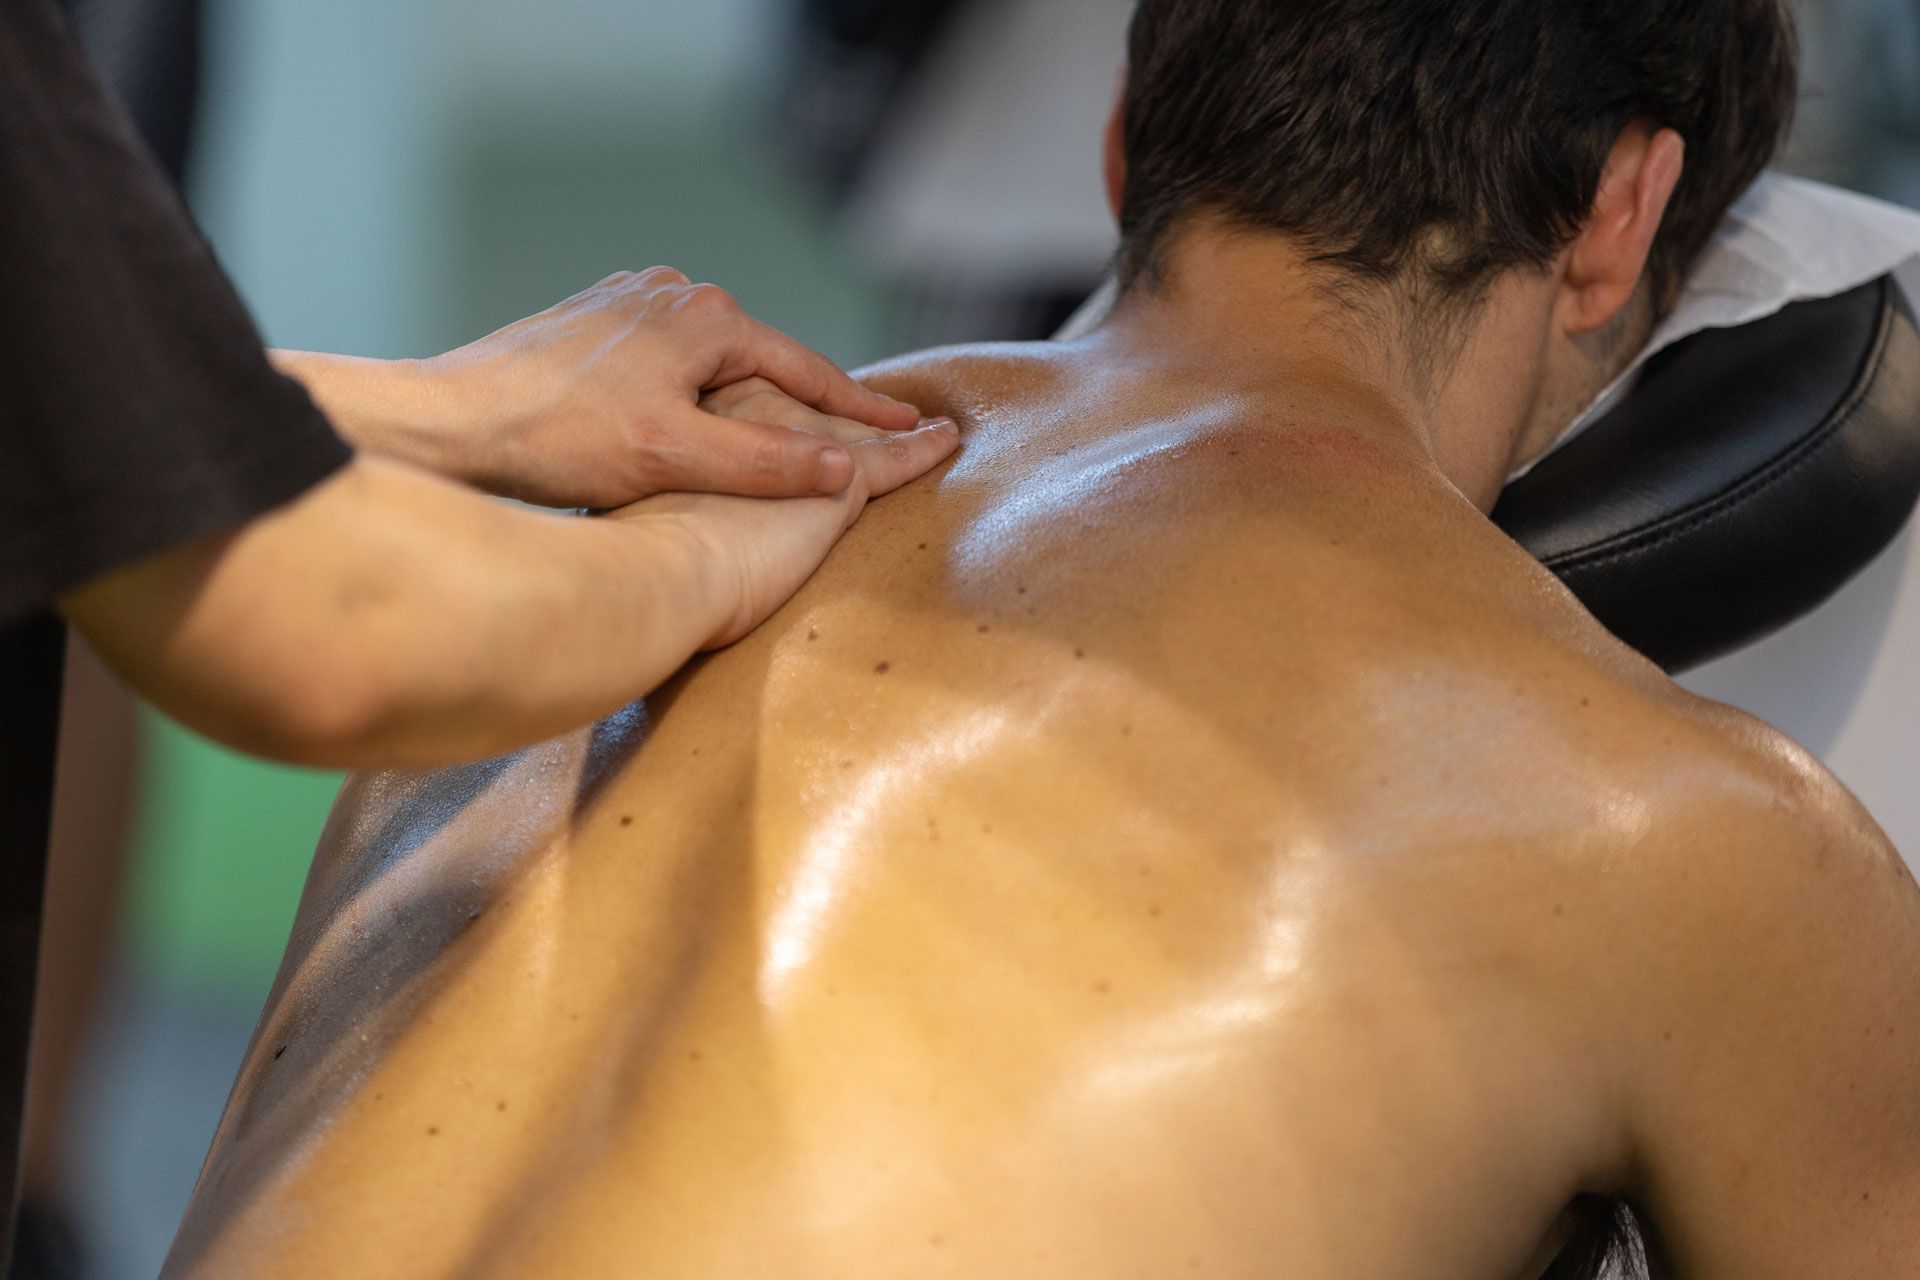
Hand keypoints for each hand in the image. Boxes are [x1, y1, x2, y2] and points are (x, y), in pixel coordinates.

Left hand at [425, 268, 925, 506]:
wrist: (451, 421)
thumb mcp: (675, 456)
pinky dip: (699, 391)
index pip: (807, 370)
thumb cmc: (556, 438)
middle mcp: (672, 295)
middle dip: (807, 402)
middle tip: (859, 437)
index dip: (861, 411)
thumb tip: (846, 468)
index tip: (912, 431)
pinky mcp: (593, 324)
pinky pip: (670, 361)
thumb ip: (765, 462)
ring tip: (787, 434)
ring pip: (714, 362)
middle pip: (762, 362)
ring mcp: (629, 304)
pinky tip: (698, 419)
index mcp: (706, 317)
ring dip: (749, 397)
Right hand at [611, 378, 960, 648]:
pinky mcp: (840, 479)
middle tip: (883, 411)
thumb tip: (676, 527)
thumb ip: (674, 505)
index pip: (760, 412)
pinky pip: (896, 458)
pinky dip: (924, 448)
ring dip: (892, 426)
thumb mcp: (652, 514)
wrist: (656, 572)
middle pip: (813, 414)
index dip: (789, 418)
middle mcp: (753, 413)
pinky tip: (947, 439)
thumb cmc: (640, 561)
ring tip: (924, 421)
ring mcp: (799, 443)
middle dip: (846, 414)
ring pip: (858, 431)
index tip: (805, 421)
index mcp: (701, 420)